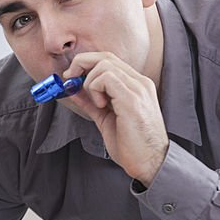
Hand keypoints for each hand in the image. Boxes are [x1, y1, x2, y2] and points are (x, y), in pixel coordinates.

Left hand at [64, 52, 168, 185]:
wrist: (149, 163)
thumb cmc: (131, 145)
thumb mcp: (105, 119)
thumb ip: (92, 103)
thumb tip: (74, 91)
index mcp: (136, 86)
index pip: (109, 60)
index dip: (86, 64)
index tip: (71, 77)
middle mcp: (140, 83)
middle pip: (105, 56)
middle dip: (80, 64)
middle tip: (70, 80)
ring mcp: (138, 89)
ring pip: (104, 64)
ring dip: (90, 82)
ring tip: (97, 104)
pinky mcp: (132, 99)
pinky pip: (106, 78)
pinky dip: (95, 89)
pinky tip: (101, 106)